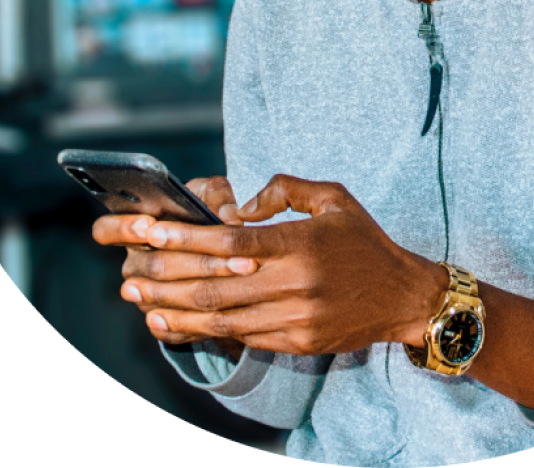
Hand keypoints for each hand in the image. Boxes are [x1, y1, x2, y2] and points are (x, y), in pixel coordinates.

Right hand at [91, 176, 255, 355]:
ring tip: (243, 269)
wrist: (219, 253)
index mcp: (134, 227)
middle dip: (197, 257)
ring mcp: (143, 295)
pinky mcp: (160, 321)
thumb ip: (217, 194)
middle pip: (151, 265)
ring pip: (165, 295)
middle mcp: (134, 262)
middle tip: (232, 250)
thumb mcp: (211, 194)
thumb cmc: (206, 212)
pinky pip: (171, 326)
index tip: (149, 224)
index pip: (106, 230)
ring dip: (207, 283)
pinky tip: (226, 307)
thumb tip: (228, 217)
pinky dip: (200, 316)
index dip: (122, 228)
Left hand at [117, 174, 447, 355]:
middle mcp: (295, 284)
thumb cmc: (365, 241)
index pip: (232, 244)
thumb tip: (241, 206)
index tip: (151, 232)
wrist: (403, 297)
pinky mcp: (295, 342)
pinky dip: (201, 331)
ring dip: (173, 308)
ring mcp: (294, 319)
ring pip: (220, 317)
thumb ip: (286, 190)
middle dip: (165, 277)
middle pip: (215, 284)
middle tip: (129, 269)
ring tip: (138, 298)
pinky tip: (174, 322)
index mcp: (302, 244)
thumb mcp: (334, 198)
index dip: (186, 239)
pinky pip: (239, 337)